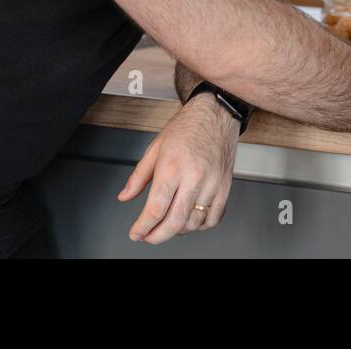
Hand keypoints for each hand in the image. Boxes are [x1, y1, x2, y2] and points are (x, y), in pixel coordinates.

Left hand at [117, 94, 239, 243]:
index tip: (136, 233)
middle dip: (156, 236)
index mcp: (173, 167)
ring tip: (168, 224)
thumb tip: (125, 196)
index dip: (142, 228)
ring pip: (194, 223)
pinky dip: (200, 225)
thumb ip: (138, 176)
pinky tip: (190, 220)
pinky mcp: (225, 186)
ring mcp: (212, 183)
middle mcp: (194, 177)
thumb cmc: (187, 128)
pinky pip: (214, 218)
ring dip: (177, 230)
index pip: (155, 209)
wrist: (216, 114)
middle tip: (148, 236)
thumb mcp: (155, 148)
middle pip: (174, 222)